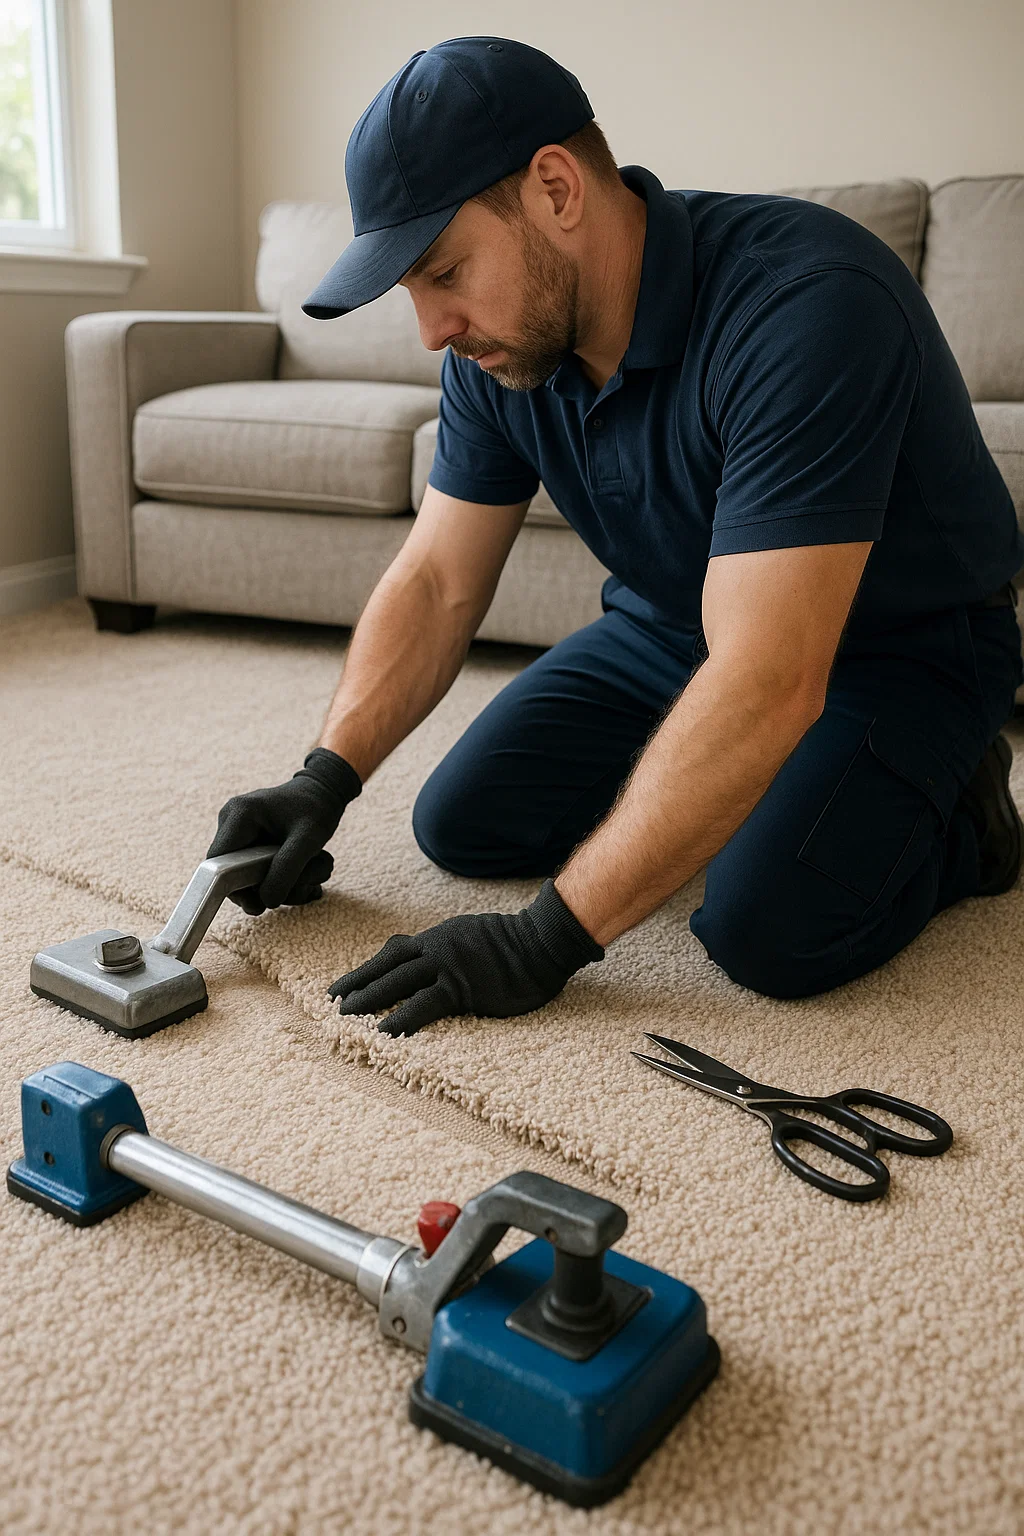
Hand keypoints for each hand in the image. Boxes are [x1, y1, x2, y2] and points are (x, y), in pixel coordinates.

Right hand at [207, 747, 361, 914]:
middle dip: (265, 889)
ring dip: (281, 886)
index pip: (218, 864)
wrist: (323, 793)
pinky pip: (256, 872)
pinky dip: (281, 879)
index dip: (234, 889)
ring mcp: (238, 833)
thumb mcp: (308, 840)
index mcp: (240, 814)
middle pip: (232, 875)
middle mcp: (232, 823)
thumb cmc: (317, 809)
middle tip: (301, 888)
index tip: (259, 904)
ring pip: (246, 878)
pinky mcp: (248, 843)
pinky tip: (304, 874)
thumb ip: (287, 870)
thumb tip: (265, 902)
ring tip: (312, 875)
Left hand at [328, 878, 604, 1035]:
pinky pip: (425, 1004)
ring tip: (346, 1015)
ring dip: (370, 998)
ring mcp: (448, 967)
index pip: (393, 953)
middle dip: (358, 984)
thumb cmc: (513, 943)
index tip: (343, 985)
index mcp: (439, 939)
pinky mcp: (463, 988)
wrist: (542, 942)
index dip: (366, 969)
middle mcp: (437, 949)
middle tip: (334, 1001)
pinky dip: (402, 1017)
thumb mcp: (470, 935)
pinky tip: (383, 1030)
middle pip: (388, 966)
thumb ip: (445, 946)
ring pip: (399, 982)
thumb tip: (423, 951)